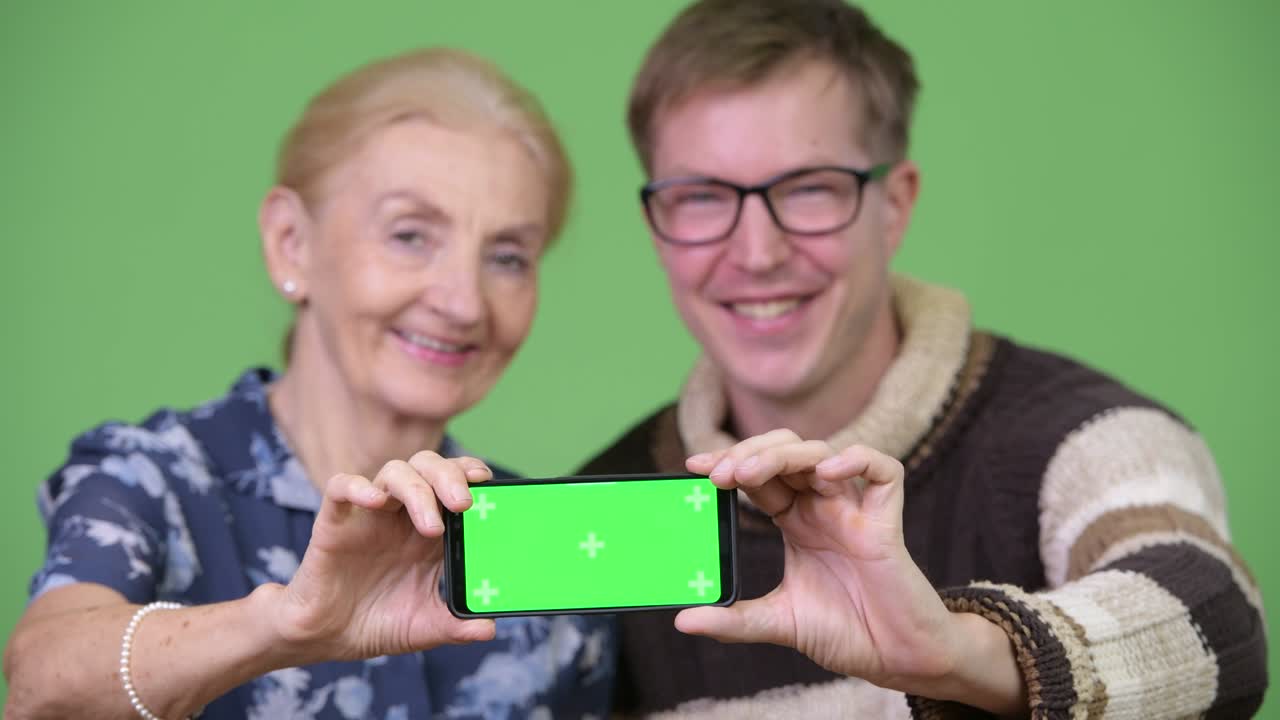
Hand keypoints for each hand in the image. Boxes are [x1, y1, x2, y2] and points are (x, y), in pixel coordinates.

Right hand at [271, 452, 496, 662]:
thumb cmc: (380, 622)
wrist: (329, 637)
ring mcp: (371, 515)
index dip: (470, 473)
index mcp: (432, 531)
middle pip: (429, 469)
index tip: (489, 482)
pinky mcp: (336, 522)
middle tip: (464, 504)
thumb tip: (489, 630)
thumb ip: (456, 626)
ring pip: (394, 472)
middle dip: (450, 477)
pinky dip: (357, 486)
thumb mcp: (424, 627)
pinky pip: (341, 487)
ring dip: (417, 490)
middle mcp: (404, 515)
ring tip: (432, 526)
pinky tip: (374, 501)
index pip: (455, 482)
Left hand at [677, 430, 968, 693]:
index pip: (758, 475)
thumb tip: (683, 620)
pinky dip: (858, 461)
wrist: (897, 660)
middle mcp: (823, 507)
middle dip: (750, 453)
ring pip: (821, 453)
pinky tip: (827, 473)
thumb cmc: (847, 633)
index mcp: (796, 522)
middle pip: (785, 452)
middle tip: (719, 474)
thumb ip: (733, 621)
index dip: (729, 463)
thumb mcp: (779, 622)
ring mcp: (855, 511)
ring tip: (749, 473)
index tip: (694, 468)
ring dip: (782, 455)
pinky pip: (884, 471)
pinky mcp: (887, 522)